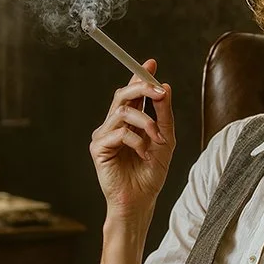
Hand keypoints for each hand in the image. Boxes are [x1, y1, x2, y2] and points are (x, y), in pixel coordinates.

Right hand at [89, 58, 175, 217]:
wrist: (141, 200)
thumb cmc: (151, 174)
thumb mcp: (165, 140)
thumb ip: (164, 115)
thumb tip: (165, 87)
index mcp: (129, 122)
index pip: (132, 93)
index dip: (139, 76)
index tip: (151, 63)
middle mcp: (114, 124)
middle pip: (122, 95)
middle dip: (142, 88)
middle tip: (159, 91)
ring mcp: (104, 135)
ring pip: (123, 112)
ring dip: (146, 123)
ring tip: (157, 140)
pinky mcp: (98, 148)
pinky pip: (119, 133)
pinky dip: (137, 142)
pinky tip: (143, 154)